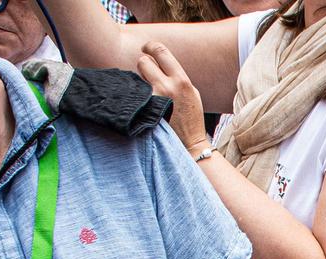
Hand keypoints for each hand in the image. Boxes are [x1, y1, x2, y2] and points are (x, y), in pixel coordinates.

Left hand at [138, 41, 206, 155]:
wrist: (190, 144)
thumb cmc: (190, 118)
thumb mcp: (190, 92)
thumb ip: (175, 76)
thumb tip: (158, 63)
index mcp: (181, 80)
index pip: (160, 51)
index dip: (150, 46)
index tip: (146, 49)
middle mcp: (167, 87)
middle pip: (143, 62)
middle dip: (144, 66)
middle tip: (147, 74)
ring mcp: (154, 100)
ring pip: (136, 78)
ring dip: (140, 82)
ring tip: (149, 93)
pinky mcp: (145, 111)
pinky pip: (135, 95)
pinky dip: (138, 97)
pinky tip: (144, 105)